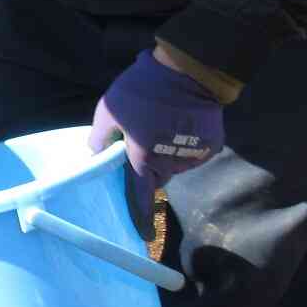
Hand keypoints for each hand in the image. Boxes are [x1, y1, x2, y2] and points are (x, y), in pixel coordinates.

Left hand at [90, 48, 223, 218]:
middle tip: (142, 139)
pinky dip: (184, 143)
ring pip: (174, 164)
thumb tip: (95, 154)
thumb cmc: (141, 90)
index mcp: (143, 158)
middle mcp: (170, 163)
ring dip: (166, 153)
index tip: (143, 235)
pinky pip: (191, 152)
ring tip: (161, 124)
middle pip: (156, 176)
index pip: (139, 196)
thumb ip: (99, 138)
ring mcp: (193, 155)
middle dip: (147, 165)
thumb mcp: (108, 111)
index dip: (140, 216)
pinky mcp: (210, 145)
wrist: (188, 71)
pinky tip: (179, 123)